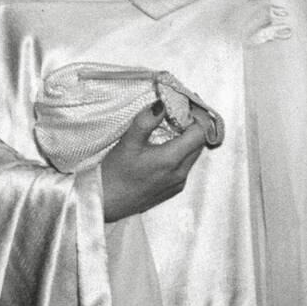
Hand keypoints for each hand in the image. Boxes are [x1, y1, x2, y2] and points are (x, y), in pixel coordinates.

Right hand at [99, 100, 209, 222]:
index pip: (200, 132)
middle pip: (199, 143)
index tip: (185, 105)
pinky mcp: (173, 189)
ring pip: (194, 155)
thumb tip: (162, 103)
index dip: (197, 116)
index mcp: (172, 159)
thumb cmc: (114, 173)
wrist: (106, 202)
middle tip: (178, 113)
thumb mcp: (128, 142)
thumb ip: (146, 120)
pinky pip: (186, 167)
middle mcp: (180, 173)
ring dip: (187, 140)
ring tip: (170, 129)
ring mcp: (178, 183)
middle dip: (193, 126)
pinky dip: (182, 154)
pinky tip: (164, 149)